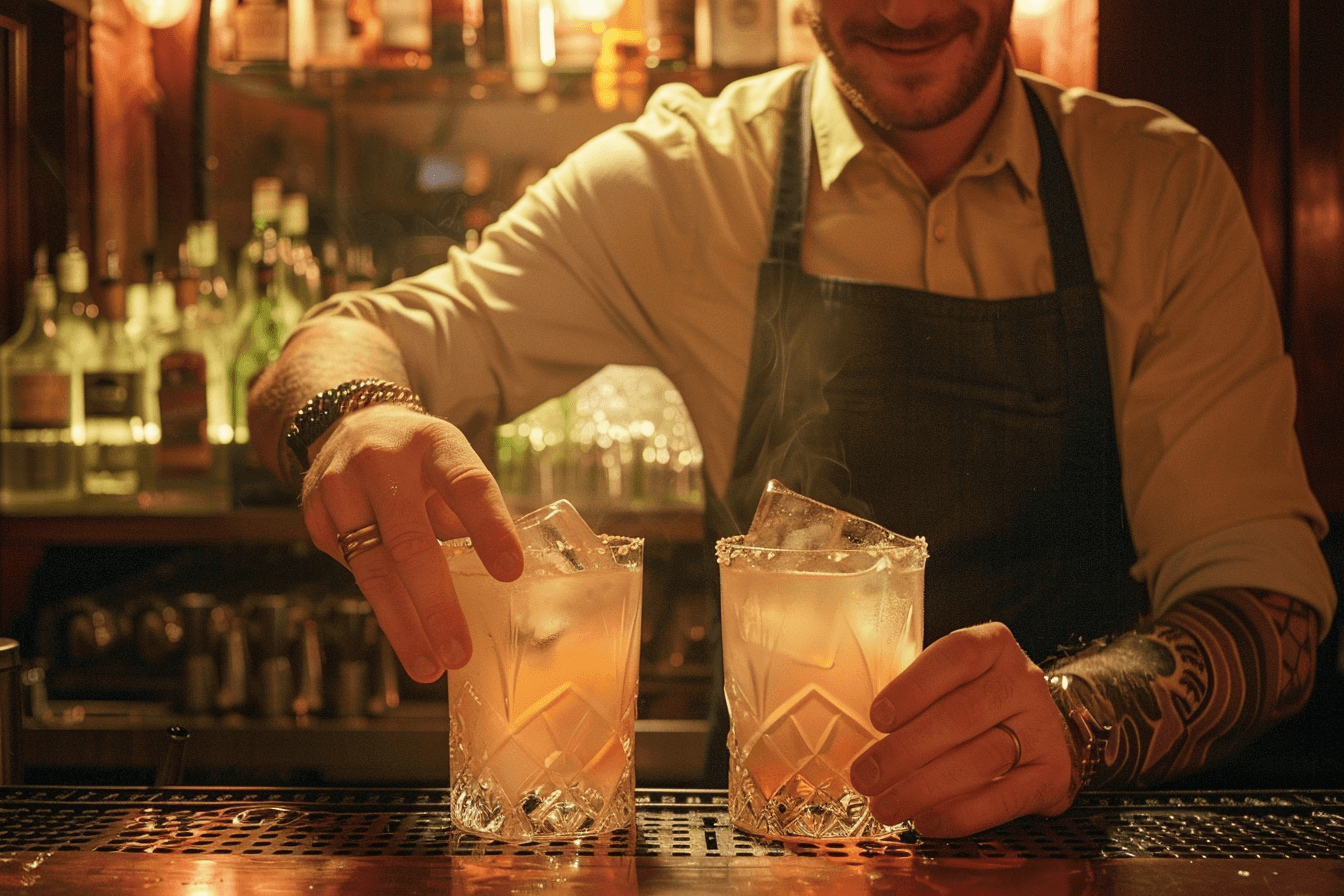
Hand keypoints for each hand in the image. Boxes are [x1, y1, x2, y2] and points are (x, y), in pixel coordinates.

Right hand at [298, 403, 522, 682]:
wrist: (348, 425)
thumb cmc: (418, 458)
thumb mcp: (452, 463)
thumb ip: (470, 513)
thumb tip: (500, 581)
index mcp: (434, 443)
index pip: (468, 486)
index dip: (490, 529)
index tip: (510, 573)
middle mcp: (382, 461)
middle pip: (411, 540)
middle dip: (437, 604)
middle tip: (459, 650)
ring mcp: (340, 487)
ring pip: (373, 568)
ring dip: (404, 625)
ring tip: (430, 665)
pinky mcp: (316, 515)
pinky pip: (353, 572)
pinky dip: (382, 606)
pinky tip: (404, 633)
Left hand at [849, 622, 1075, 837]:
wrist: (1038, 729)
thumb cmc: (971, 700)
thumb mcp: (946, 681)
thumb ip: (910, 697)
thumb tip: (852, 736)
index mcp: (993, 646)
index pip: (956, 656)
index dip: (913, 687)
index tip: (876, 718)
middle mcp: (1023, 681)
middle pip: (962, 714)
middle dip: (905, 750)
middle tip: (865, 777)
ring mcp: (1043, 727)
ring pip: (982, 759)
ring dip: (925, 788)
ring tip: (885, 806)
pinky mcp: (1052, 773)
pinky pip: (1005, 798)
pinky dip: (961, 813)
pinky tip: (926, 820)